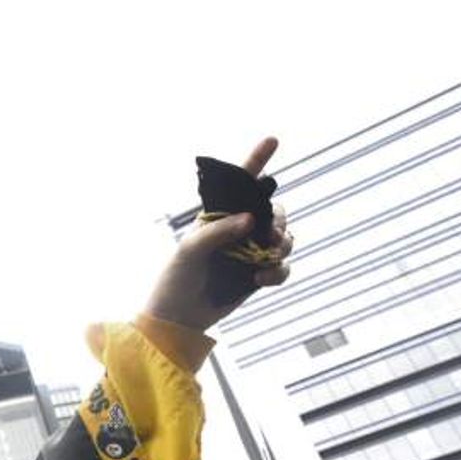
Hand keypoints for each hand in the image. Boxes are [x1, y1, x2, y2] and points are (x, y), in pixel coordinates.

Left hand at [144, 137, 293, 331]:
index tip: (272, 140)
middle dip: (279, 219)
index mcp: (218, 216)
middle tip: (269, 236)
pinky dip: (279, 271)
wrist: (177, 319)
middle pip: (275, 211)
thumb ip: (219, 232)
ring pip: (284, 238)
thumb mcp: (190, 251)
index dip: (257, 160)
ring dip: (283, 244)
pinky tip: (261, 279)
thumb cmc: (176, 279)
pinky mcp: (257, 276)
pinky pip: (281, 267)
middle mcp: (238, 230)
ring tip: (267, 257)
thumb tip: (252, 219)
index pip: (241, 183)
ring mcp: (250, 252)